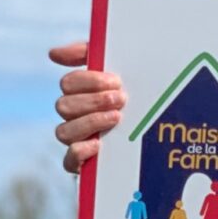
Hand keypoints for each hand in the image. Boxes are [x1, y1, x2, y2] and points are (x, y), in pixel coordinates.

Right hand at [50, 40, 126, 174]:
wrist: (164, 137)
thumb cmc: (138, 98)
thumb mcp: (122, 69)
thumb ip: (89, 53)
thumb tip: (53, 54)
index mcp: (81, 93)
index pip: (68, 83)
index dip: (89, 81)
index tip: (116, 81)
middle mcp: (75, 117)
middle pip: (63, 105)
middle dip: (93, 101)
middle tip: (121, 99)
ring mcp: (78, 140)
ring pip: (63, 132)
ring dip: (90, 122)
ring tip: (116, 118)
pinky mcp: (84, 165)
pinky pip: (68, 162)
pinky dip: (79, 152)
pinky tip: (98, 144)